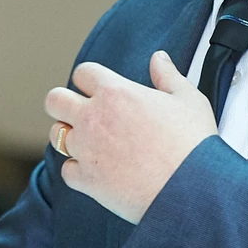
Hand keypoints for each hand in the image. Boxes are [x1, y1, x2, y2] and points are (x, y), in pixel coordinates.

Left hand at [44, 51, 216, 223]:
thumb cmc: (193, 142)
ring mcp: (86, 150)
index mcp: (115, 92)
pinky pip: (67, 171)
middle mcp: (93, 118)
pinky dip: (79, 171)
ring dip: (69, 136)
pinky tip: (97, 170)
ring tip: (90, 142)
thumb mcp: (188, 99)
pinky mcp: (87, 180)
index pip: (83, 72)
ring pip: (56, 136)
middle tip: (79, 112)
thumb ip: (167, 75)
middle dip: (63, 103)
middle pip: (54, 100)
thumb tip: (158, 57)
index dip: (90, 79)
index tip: (99, 89)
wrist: (190, 189)